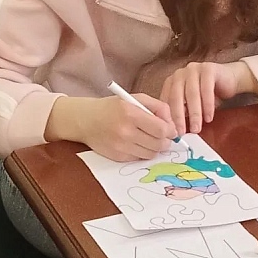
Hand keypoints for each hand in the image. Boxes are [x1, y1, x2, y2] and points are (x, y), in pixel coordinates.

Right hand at [46, 94, 177, 161]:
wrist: (86, 120)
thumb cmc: (112, 107)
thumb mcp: (134, 98)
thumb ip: (157, 106)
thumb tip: (172, 125)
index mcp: (130, 113)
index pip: (161, 129)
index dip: (170, 131)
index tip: (170, 129)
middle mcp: (125, 131)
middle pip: (158, 144)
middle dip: (165, 141)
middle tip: (163, 136)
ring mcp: (120, 146)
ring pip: (151, 153)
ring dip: (155, 147)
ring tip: (149, 138)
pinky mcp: (117, 157)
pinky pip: (139, 158)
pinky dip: (143, 152)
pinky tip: (137, 143)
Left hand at [160, 61, 257, 134]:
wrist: (229, 79)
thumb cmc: (208, 93)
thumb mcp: (191, 104)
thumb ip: (182, 111)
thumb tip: (174, 129)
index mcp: (172, 81)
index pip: (166, 100)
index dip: (168, 117)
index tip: (170, 132)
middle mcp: (180, 74)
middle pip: (176, 96)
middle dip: (178, 117)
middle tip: (181, 132)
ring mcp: (194, 69)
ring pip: (191, 94)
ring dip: (194, 114)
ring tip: (196, 128)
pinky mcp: (208, 69)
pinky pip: (206, 89)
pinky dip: (207, 105)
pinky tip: (209, 117)